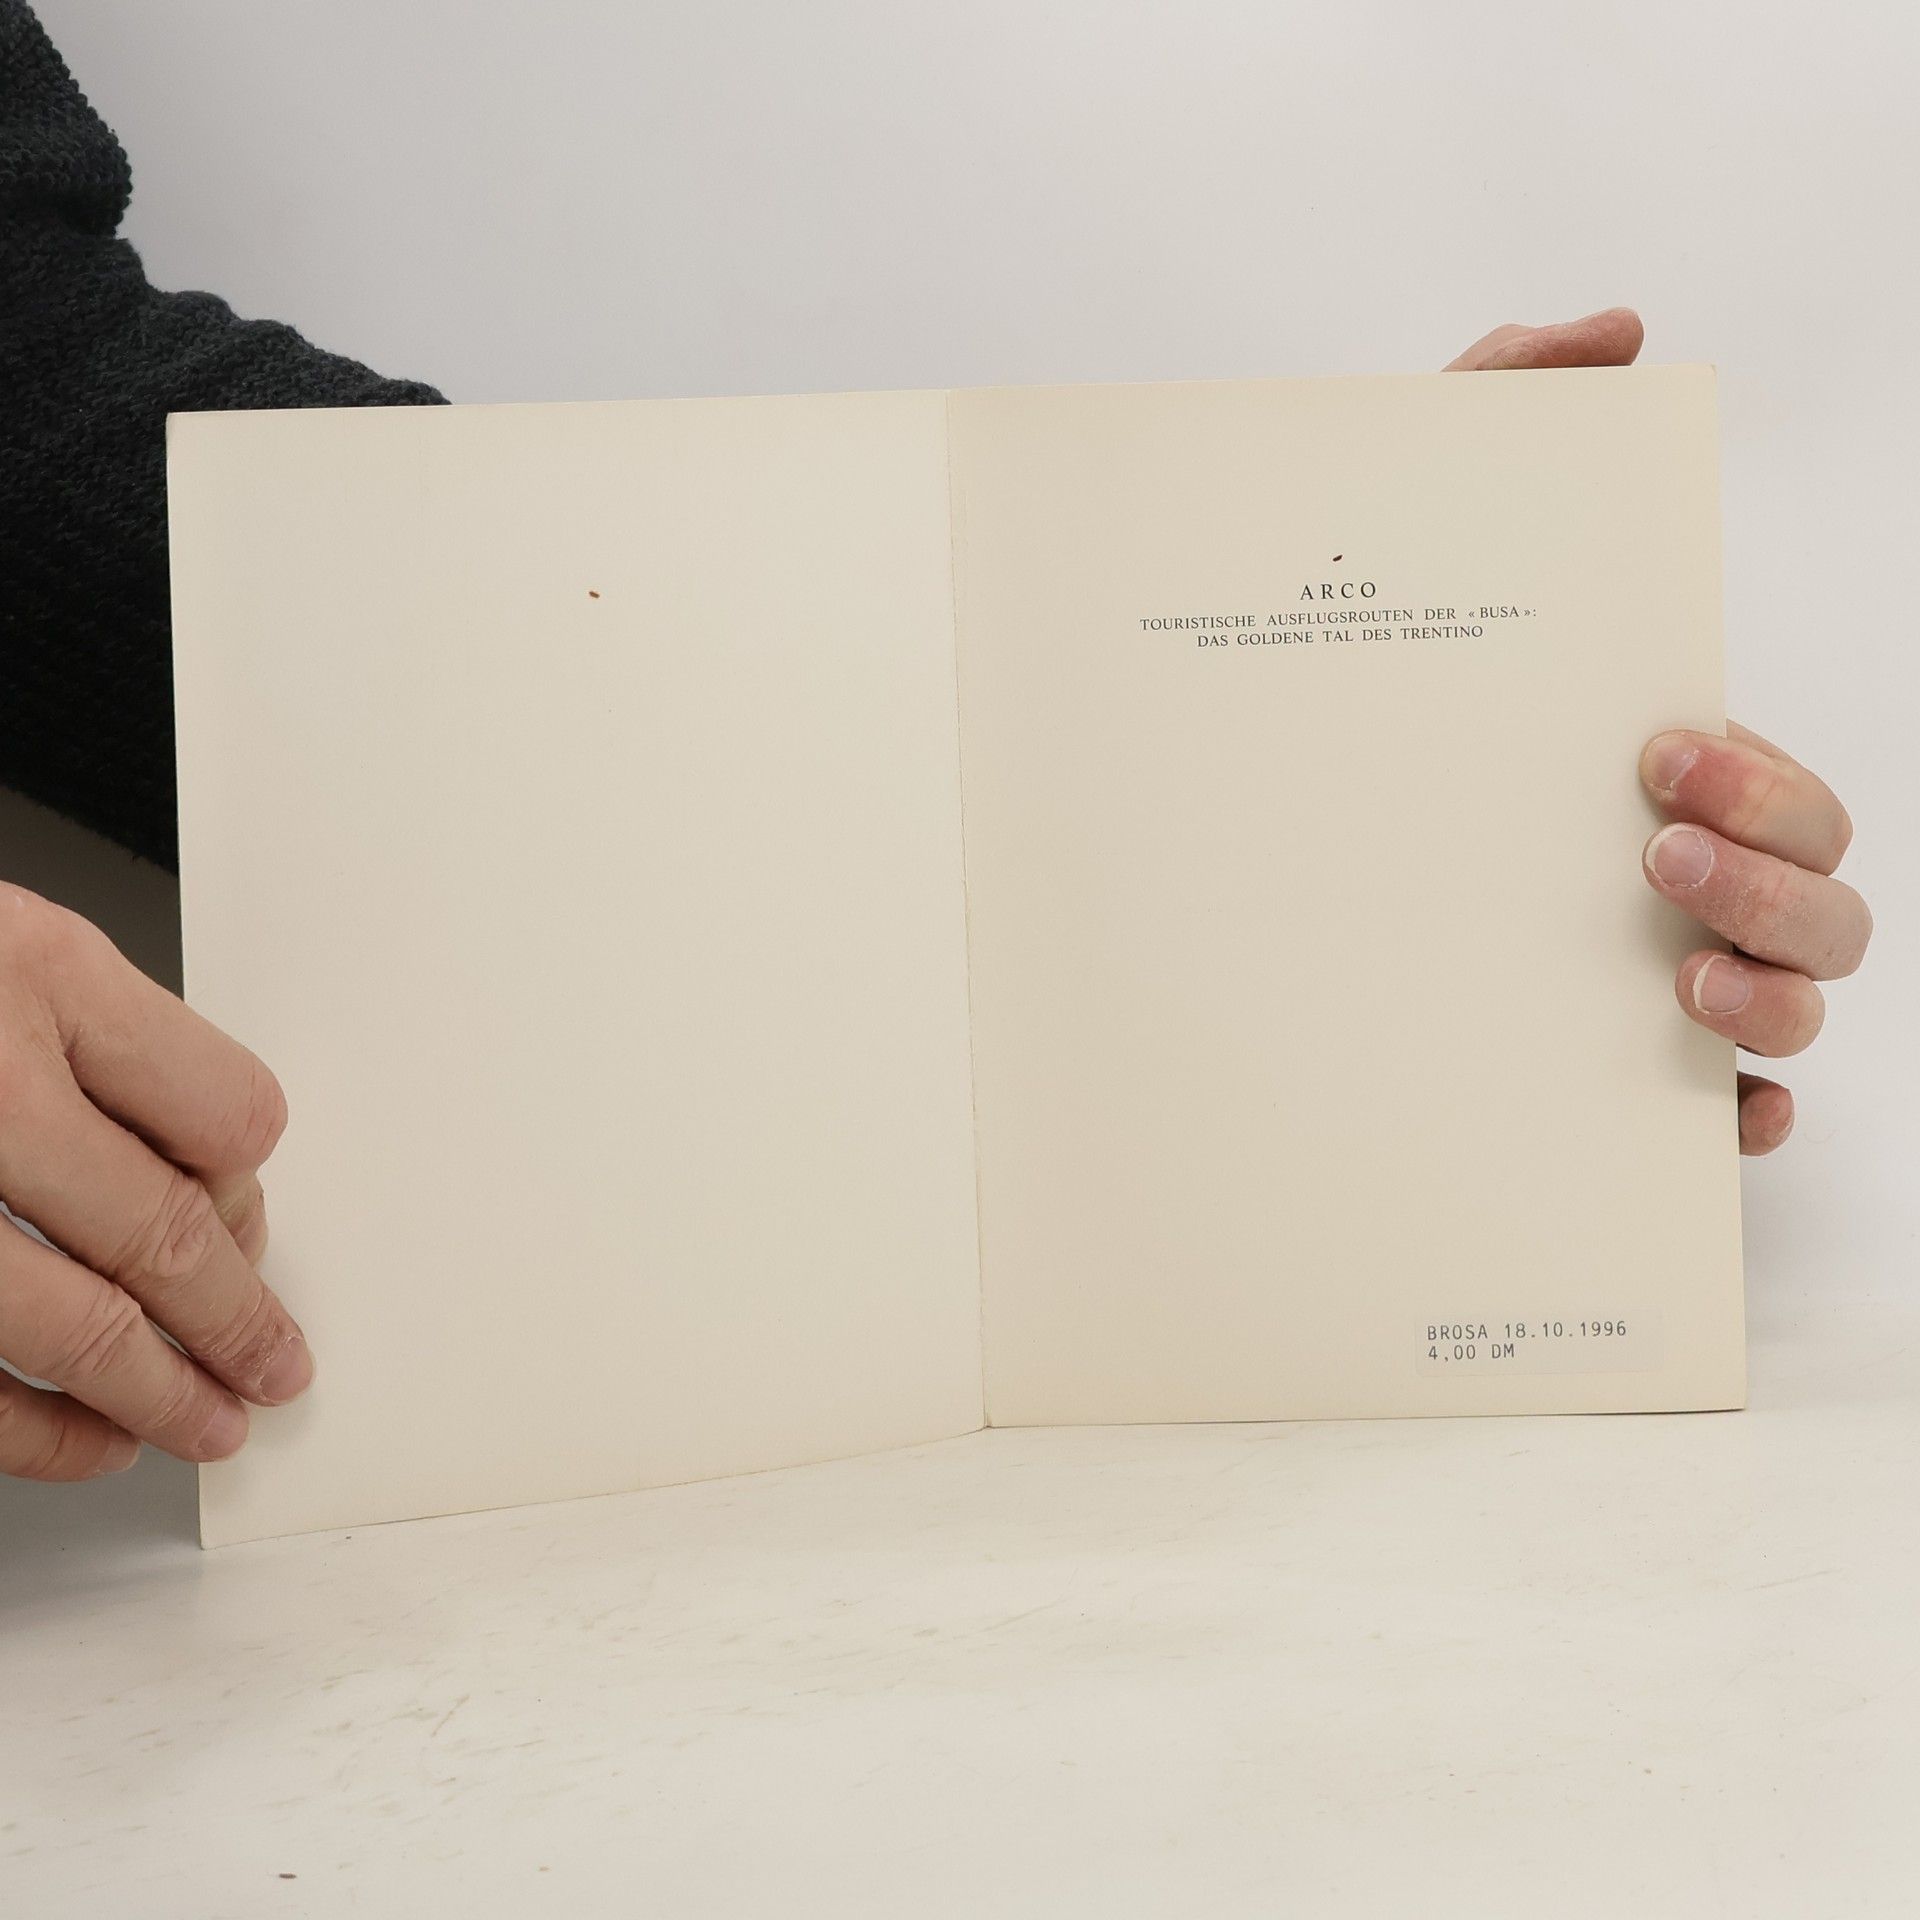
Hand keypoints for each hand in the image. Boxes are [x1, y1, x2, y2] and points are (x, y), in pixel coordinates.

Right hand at [0, 884, 309, 1479]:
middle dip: (236, 1321)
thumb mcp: (6, 945)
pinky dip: (36, 1434)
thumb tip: (210, 1168)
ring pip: (74, 1326)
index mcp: (33, 976)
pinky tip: (88, 1441)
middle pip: (163, 1234)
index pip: (226, 1110)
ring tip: (208, 1421)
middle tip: (277, 1367)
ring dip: (158, 1392)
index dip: (252, 1182)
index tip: (250, 1221)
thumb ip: (101, 1038)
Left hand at [1446, 308, 1872, 1150]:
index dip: (1764, 779)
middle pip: (1825, 904)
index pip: (1793, 790)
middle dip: (1771, 877)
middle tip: (1645, 847)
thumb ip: (1499, 403)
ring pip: (1796, 1012)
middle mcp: (1678, 887)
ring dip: (1770, 1001)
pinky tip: (1700, 1109)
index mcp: (1665, 785)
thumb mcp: (1413, 531)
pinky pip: (1715, 1120)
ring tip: (1670, 975)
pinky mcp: (1607, 1077)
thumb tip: (1612, 330)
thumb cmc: (1365, 680)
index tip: (1649, 752)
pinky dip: (1732, 1121)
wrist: (1237, 805)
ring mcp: (1651, 984)